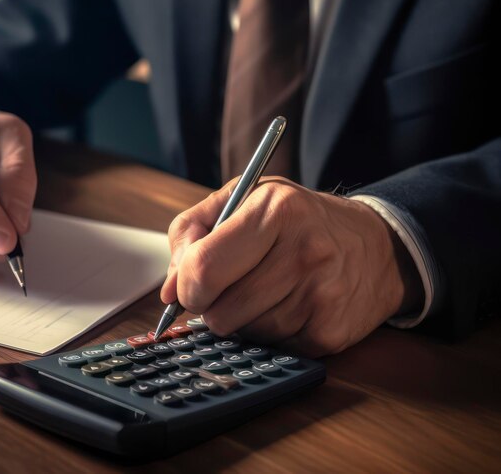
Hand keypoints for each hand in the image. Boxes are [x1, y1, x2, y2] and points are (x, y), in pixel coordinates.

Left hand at [161, 177, 421, 356]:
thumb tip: (168, 291)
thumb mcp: (245, 197)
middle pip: (219, 312)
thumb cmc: (298, 218)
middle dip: (212, 306)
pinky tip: (289, 305)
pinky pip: (272, 348)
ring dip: (244, 319)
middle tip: (230, 287)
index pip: (204, 268)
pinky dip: (271, 332)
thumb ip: (192, 231)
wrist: (376, 245)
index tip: (190, 286)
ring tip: (267, 289)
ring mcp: (321, 295)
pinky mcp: (331, 332)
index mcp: (276, 209)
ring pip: (244, 333)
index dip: (186, 286)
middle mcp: (303, 251)